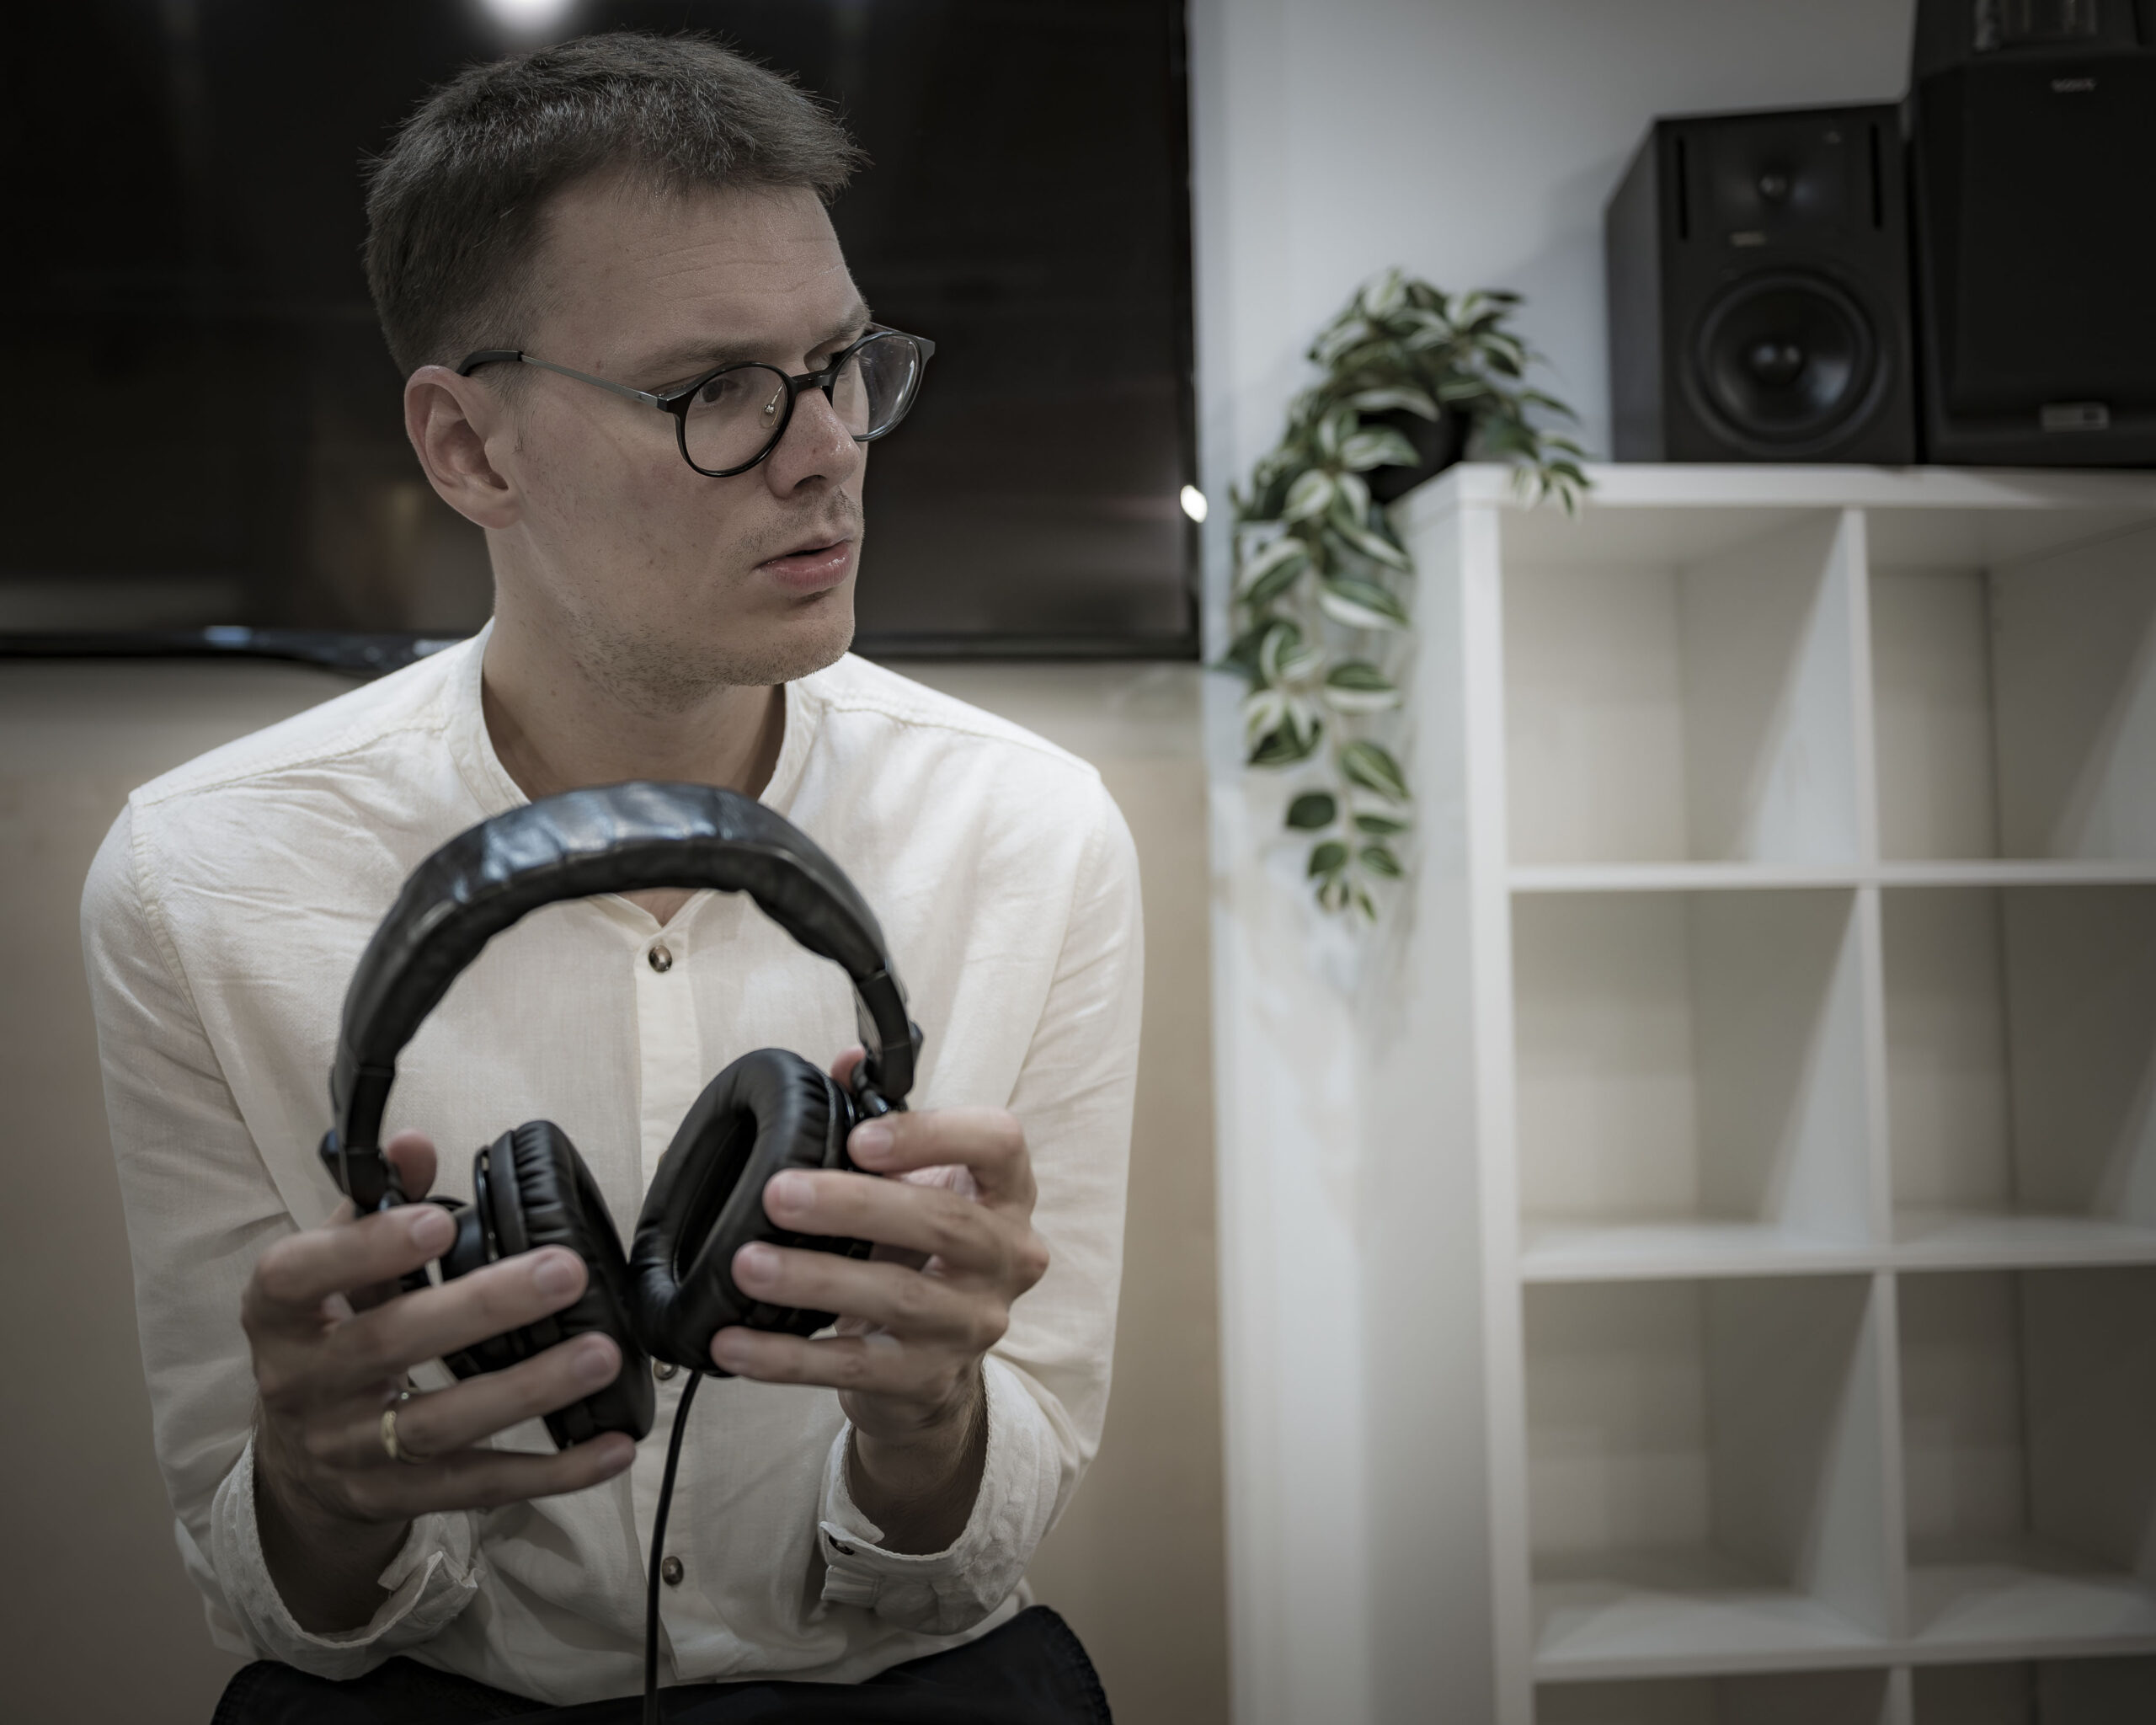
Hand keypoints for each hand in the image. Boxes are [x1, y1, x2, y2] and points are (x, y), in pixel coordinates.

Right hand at [242, 1131, 635, 1631]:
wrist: (295, 1464)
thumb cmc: (331, 1336)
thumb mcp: (333, 1271)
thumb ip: (374, 1206)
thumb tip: (414, 1145)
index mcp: (281, 1313)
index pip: (302, 1276)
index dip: (367, 1249)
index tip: (440, 1220)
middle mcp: (304, 1385)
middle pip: (390, 1345)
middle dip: (482, 1308)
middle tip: (564, 1273)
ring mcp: (349, 1451)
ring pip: (441, 1425)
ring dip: (528, 1389)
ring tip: (601, 1353)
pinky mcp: (396, 1501)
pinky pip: (479, 1488)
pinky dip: (551, 1471)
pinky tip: (612, 1446)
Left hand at [709, 1050, 1049, 1551]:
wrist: (933, 1364)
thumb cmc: (919, 1251)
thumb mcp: (916, 1184)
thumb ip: (881, 1122)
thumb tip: (844, 1063)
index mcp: (1006, 1193)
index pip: (999, 1145)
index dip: (933, 1135)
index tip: (860, 1137)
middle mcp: (1006, 1258)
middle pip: (943, 1223)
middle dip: (854, 1205)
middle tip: (778, 1194)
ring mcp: (972, 1325)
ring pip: (898, 1298)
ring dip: (814, 1279)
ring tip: (746, 1263)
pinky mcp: (927, 1381)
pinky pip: (853, 1367)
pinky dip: (787, 1356)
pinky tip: (735, 1340)